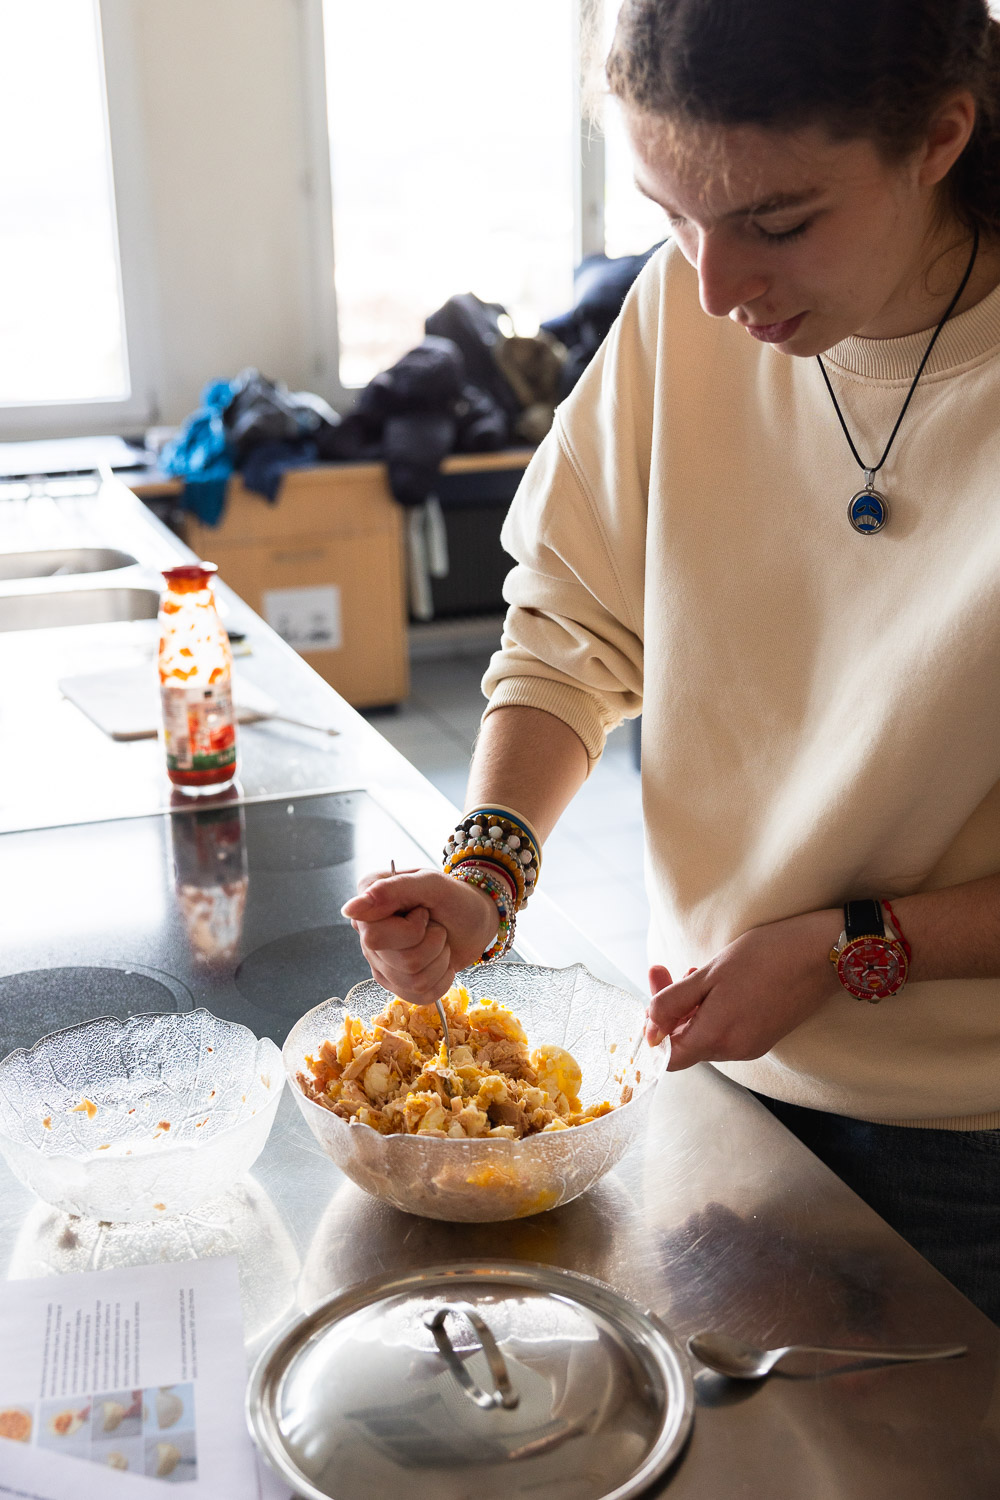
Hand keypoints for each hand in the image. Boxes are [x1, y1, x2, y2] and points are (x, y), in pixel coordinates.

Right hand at [341, 867, 498, 1002]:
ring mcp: (380, 962)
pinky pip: (420, 995)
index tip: (422, 911)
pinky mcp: (396, 984)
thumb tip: (350, 909)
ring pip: (413, 980)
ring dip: (440, 958)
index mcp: (368, 904)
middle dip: (431, 943)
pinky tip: (439, 960)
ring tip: (439, 940)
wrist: (475, 922)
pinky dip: (442, 977)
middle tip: (434, 925)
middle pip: (399, 961)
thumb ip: (392, 890)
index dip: (411, 929)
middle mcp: (367, 934)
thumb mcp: (431, 883)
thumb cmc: (454, 898)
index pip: (374, 936)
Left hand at [645, 908, 842, 1070]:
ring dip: (690, 1005)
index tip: (650, 999)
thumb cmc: (767, 956)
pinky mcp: (765, 1032)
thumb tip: (648, 1029)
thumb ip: (673, 1003)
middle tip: (660, 970)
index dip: (653, 1032)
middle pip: (686, 1042)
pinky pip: (726, 1028)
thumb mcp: (709, 974)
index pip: (669, 1057)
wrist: (823, 952)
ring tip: (691, 970)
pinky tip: (714, 981)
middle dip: (668, 1008)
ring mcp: (752, 1043)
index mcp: (718, 1038)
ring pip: (705, 1033)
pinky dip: (712, 1008)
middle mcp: (735, 1050)